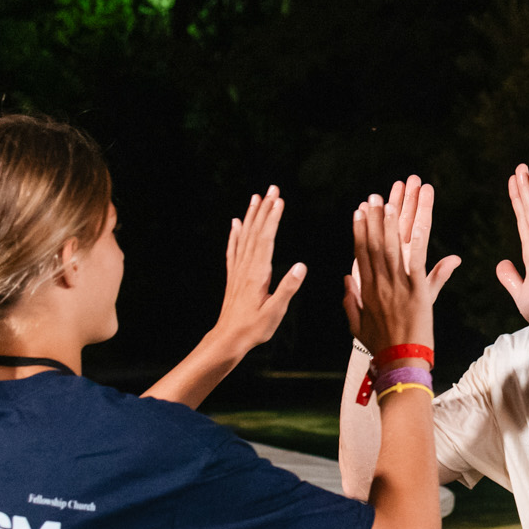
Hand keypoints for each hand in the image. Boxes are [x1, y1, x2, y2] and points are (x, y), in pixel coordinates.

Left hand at [207, 187, 305, 357]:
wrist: (228, 339)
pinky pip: (234, 250)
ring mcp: (238, 271)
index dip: (273, 219)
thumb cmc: (253, 328)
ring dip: (251, 216)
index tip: (279, 200)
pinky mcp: (234, 276)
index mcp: (258, 274)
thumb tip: (301, 266)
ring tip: (256, 198)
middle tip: (271, 189)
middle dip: (264, 209)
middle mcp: (246, 268)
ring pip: (245, 237)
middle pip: (255, 232)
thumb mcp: (275, 311)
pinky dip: (235, 234)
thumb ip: (287, 288)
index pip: (266, 240)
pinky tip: (236, 223)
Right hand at [341, 176, 460, 351]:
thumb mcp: (358, 325)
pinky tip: (415, 222)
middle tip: (375, 196)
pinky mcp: (418, 291)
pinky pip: (417, 260)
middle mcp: (379, 284)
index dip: (360, 230)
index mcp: (366, 290)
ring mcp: (398, 286)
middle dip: (375, 218)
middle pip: (375, 244)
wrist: (399, 363)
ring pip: (393, 247)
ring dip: (393, 222)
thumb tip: (345, 279)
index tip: (358, 211)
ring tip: (392, 200)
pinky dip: (416, 239)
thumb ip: (350, 301)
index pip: (361, 253)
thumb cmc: (380, 347)